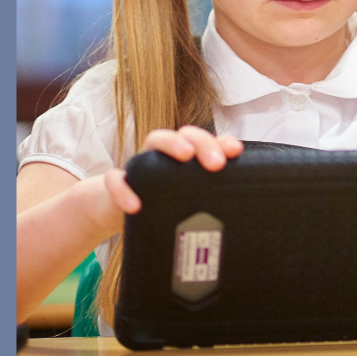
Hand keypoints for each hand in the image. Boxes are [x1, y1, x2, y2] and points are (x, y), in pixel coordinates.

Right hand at [81, 126, 244, 236]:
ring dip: (171, 143)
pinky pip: (116, 181)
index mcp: (185, 158)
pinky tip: (135, 206)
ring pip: (154, 140)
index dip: (221, 142)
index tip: (236, 151)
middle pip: (186, 135)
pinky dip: (124, 191)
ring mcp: (141, 165)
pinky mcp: (116, 184)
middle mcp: (166, 155)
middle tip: (217, 163)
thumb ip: (208, 202)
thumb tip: (242, 220)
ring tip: (185, 155)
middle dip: (203, 143)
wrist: (113, 212)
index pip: (206, 141)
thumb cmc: (159, 205)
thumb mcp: (186, 202)